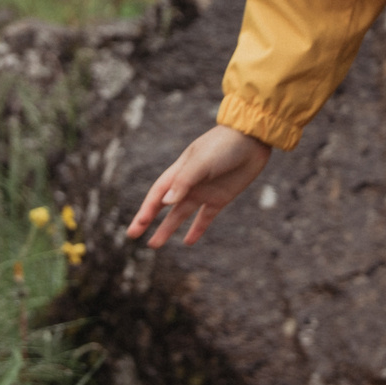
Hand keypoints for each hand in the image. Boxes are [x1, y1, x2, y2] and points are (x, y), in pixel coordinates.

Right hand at [125, 124, 270, 247]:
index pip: (157, 194)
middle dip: (147, 220)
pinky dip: (197, 229)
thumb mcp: (202, 162)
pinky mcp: (220, 198)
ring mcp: (204, 192)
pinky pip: (205, 218)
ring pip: (181, 215)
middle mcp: (188, 183)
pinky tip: (188, 242)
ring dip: (168, 229)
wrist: (252, 140)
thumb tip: (165, 202)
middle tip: (133, 236)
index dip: (146, 210)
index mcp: (179, 171)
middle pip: (163, 206)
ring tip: (154, 245)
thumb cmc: (223, 145)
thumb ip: (184, 181)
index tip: (138, 226)